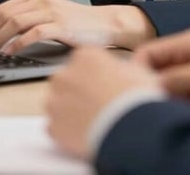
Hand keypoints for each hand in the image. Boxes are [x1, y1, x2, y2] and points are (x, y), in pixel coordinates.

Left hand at [0, 0, 155, 54]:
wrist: (104, 23)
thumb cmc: (76, 24)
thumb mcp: (49, 14)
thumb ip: (29, 18)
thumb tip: (0, 34)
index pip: (2, 9)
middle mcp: (41, 0)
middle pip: (4, 14)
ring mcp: (51, 12)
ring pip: (15, 23)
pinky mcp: (61, 26)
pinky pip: (33, 33)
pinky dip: (17, 43)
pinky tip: (9, 53)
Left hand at [46, 46, 161, 158]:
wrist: (131, 130)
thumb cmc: (136, 99)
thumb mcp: (135, 71)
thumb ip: (118, 68)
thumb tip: (119, 73)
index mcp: (85, 56)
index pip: (83, 60)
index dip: (95, 73)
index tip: (103, 83)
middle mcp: (65, 75)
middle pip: (66, 79)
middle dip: (78, 90)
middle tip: (98, 103)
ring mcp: (56, 102)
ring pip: (58, 103)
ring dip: (70, 110)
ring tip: (93, 120)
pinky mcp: (54, 127)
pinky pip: (58, 127)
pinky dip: (68, 131)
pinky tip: (86, 134)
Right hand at [134, 28, 189, 115]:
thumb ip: (176, 79)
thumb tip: (146, 86)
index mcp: (186, 43)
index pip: (149, 52)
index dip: (136, 68)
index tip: (131, 90)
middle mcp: (184, 58)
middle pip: (152, 70)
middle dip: (145, 86)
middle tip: (141, 105)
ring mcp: (189, 77)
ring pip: (160, 87)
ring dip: (156, 99)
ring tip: (152, 114)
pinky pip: (173, 101)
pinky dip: (168, 108)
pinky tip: (166, 118)